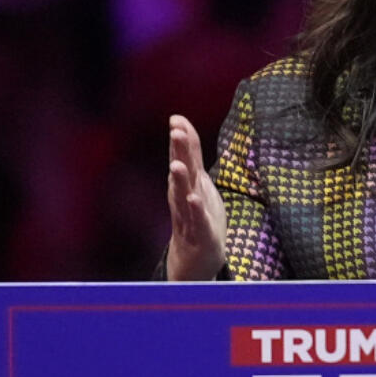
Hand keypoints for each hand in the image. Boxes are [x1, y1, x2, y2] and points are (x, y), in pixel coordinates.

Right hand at [166, 114, 226, 279]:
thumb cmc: (198, 216)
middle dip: (179, 151)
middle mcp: (184, 196)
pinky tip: (193, 199)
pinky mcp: (200, 233)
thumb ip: (191, 157)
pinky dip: (194, 210)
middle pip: (182, 170)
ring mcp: (190, 215)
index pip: (184, 156)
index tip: (177, 118)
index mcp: (187, 183)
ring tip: (176, 166)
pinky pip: (197, 220)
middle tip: (175, 132)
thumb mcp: (198, 182)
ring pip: (183, 195)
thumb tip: (183, 130)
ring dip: (180, 180)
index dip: (183, 138)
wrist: (194, 258)